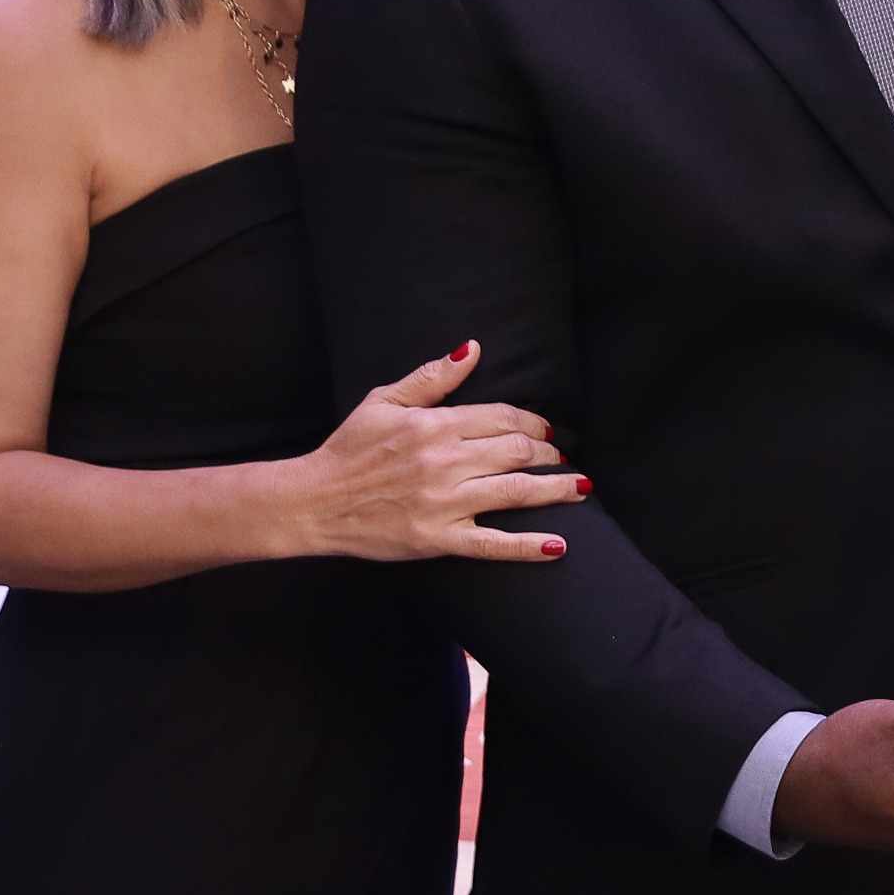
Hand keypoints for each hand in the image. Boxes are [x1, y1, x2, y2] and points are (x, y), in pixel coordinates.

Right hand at [299, 340, 588, 562]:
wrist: (312, 501)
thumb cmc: (347, 449)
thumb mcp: (384, 400)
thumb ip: (432, 377)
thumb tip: (472, 348)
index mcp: (434, 424)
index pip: (504, 417)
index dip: (534, 423)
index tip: (545, 431)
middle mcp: (445, 461)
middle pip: (518, 451)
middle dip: (548, 453)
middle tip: (560, 457)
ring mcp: (444, 502)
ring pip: (517, 491)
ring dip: (556, 489)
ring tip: (581, 487)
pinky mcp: (438, 539)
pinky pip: (493, 544)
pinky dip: (528, 546)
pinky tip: (558, 545)